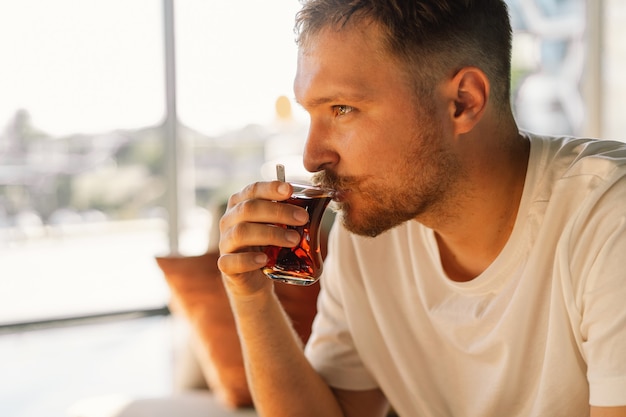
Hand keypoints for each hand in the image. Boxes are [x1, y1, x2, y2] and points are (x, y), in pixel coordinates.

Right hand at [218, 180, 309, 294]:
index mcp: (241, 204)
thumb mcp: (278, 226)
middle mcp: (229, 220)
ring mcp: (225, 242)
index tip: (290, 190)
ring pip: (241, 233)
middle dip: (278, 212)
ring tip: (294, 239)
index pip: (253, 190)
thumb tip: (319, 203)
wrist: (254, 278)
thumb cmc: (269, 246)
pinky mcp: (225, 265)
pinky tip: (265, 259)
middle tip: (303, 218)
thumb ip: (290, 213)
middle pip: (249, 209)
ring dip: (270, 234)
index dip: (270, 188)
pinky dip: (248, 259)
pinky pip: (231, 261)